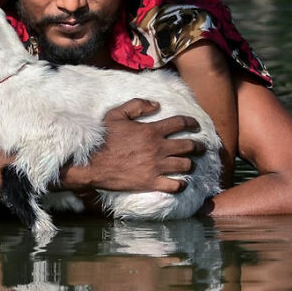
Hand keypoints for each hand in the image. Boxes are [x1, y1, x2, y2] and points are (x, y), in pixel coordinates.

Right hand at [62, 99, 204, 194]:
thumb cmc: (103, 138)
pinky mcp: (151, 182)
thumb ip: (137, 105)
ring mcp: (156, 166)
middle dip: (197, 146)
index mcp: (151, 130)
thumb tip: (156, 105)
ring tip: (189, 164)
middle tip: (199, 148)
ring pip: (185, 165)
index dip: (191, 123)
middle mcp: (158, 148)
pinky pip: (175, 185)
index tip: (196, 125)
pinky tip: (180, 183)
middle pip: (188, 146)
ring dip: (189, 164)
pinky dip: (181, 184)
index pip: (180, 123)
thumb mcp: (116, 114)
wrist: (91, 163)